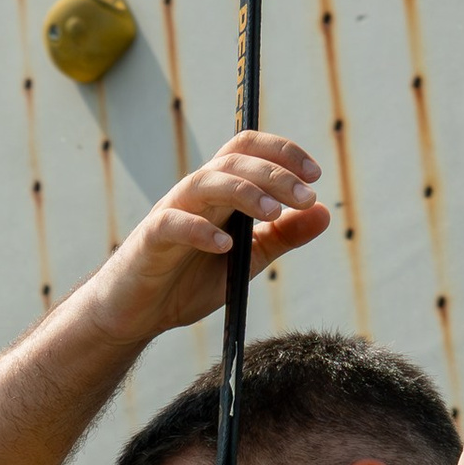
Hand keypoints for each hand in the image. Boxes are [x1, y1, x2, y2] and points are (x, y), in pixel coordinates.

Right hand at [77, 133, 329, 349]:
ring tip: (274, 214)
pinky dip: (200, 231)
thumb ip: (282, 236)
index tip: (315, 177)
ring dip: (245, 192)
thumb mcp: (248, 261)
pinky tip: (225, 248)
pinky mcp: (150, 240)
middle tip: (306, 197)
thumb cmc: (187, 283)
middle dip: (275, 173)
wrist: (138, 315)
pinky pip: (174, 223)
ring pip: (207, 181)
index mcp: (219, 192)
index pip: (250, 150)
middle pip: (235, 160)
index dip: (284, 153)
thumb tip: (325, 212)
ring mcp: (171, 212)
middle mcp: (196, 193)